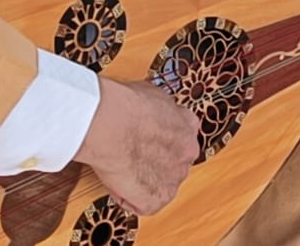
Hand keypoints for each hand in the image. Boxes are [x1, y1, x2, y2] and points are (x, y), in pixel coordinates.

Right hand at [71, 76, 199, 215]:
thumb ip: (160, 109)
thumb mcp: (152, 94)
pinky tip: (118, 183)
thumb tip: (151, 109)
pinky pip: (145, 205)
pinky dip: (130, 200)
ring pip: (161, 185)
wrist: (111, 122)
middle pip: (173, 163)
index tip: (146, 142)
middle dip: (154, 163)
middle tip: (131, 156)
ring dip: (143, 181)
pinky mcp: (158, 198)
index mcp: (188, 125)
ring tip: (121, 168)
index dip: (161, 143)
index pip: (181, 140)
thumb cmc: (125, 105)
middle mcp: (187, 152)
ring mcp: (174, 177)